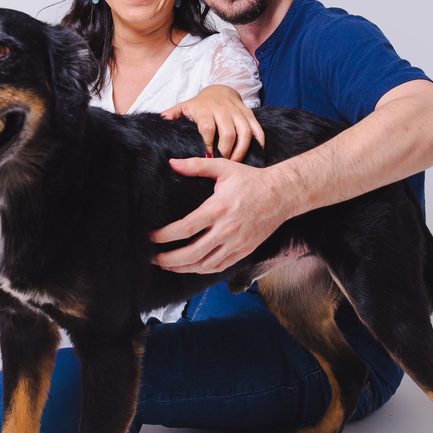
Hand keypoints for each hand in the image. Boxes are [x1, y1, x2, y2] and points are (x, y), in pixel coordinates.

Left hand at [150, 158, 291, 273]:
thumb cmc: (251, 179)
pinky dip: (201, 269)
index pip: (185, 228)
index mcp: (218, 208)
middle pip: (191, 253)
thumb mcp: (224, 167)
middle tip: (152, 258)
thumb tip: (172, 163)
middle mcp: (227, 229)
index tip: (151, 237)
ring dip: (182, 267)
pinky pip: (219, 267)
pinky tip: (190, 267)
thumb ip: (196, 166)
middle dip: (168, 259)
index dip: (165, 236)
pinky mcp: (244, 251)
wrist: (282, 194)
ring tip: (166, 265)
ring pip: (204, 264)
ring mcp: (236, 243)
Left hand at [161, 85, 264, 161]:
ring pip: (244, 132)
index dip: (208, 145)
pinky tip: (255, 154)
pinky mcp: (250, 114)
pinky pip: (257, 129)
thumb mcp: (183, 107)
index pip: (207, 129)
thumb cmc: (199, 104)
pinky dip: (258, 142)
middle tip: (222, 164)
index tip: (207, 158)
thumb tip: (158, 124)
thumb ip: (171, 116)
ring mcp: (238, 112)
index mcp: (205, 110)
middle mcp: (223, 110)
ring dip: (241, 150)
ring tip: (235, 162)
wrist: (220, 90)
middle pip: (228, 133)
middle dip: (226, 151)